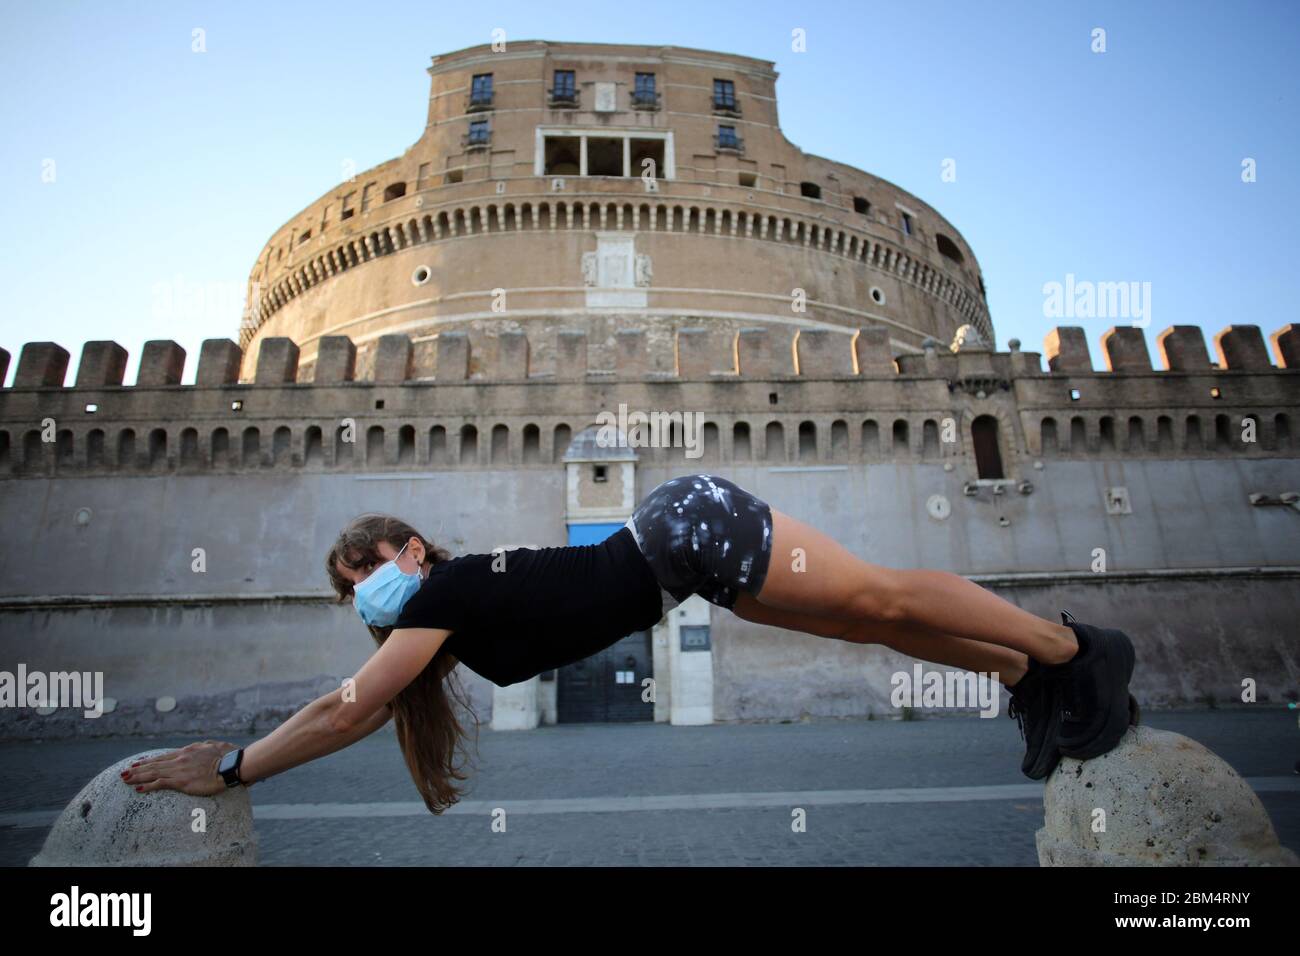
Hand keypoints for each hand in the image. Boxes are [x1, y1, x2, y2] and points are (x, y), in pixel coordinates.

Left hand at [119, 740, 239, 796]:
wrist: (231, 765)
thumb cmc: (228, 755)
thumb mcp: (214, 746)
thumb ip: (206, 747)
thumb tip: (206, 746)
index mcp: (187, 751)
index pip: (163, 757)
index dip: (148, 761)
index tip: (137, 763)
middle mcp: (180, 759)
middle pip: (154, 764)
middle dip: (137, 769)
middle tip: (123, 772)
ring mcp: (179, 770)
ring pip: (153, 773)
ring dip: (137, 776)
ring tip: (124, 779)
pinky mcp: (181, 782)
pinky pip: (160, 784)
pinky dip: (148, 785)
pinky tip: (138, 788)